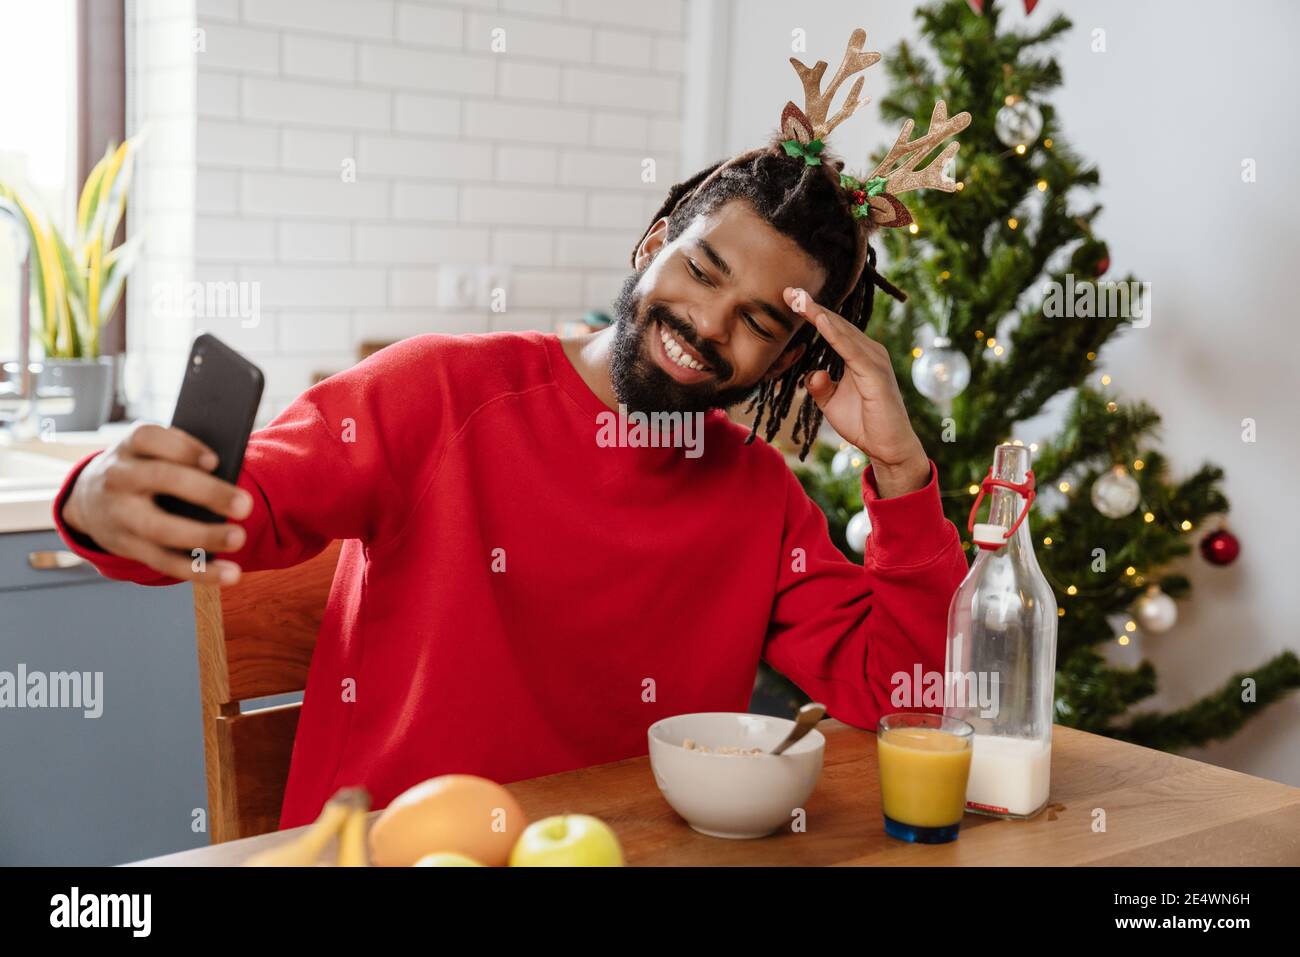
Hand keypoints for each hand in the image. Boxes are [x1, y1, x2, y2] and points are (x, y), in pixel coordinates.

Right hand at [61, 423, 252, 584]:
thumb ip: (184, 455)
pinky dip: (197, 571)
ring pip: (160, 528)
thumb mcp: (151, 450)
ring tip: (238, 538)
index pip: (150, 439)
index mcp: (130, 446)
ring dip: (203, 536)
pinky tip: (227, 574)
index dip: (183, 449)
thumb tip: (228, 475)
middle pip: (161, 480)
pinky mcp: (125, 546)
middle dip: (206, 492)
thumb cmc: (143, 467)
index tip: (215, 461)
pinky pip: (163, 562)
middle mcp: (119, 477)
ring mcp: (119, 514)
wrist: (87, 499)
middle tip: (245, 505)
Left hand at [784, 286, 930, 497]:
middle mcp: (869, 351)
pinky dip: (834, 333)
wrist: (888, 447)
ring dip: (819, 314)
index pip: (831, 328)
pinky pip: (851, 349)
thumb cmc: (864, 423)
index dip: (811, 312)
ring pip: (842, 331)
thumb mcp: (832, 403)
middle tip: (789, 290)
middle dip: (811, 306)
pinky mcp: (876, 374)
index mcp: (859, 355)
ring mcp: (874, 360)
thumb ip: (820, 386)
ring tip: (799, 299)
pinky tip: (819, 320)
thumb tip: (813, 374)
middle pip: (836, 323)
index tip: (789, 297)